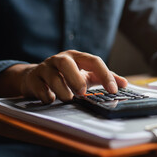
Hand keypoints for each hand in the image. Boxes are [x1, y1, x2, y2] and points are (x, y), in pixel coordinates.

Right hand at [0, 50, 127, 103]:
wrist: (37, 77)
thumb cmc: (68, 76)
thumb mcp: (87, 74)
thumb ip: (104, 78)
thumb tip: (124, 84)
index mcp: (77, 57)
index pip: (94, 61)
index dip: (105, 75)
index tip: (114, 90)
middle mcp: (60, 59)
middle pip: (67, 64)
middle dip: (75, 79)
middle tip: (82, 92)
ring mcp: (45, 68)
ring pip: (52, 77)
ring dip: (62, 91)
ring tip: (68, 98)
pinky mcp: (33, 78)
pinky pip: (39, 87)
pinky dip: (47, 96)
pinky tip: (51, 99)